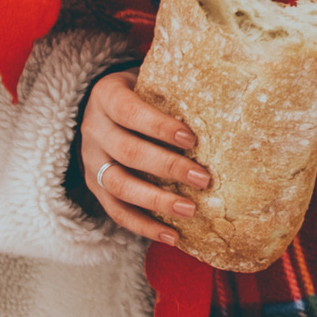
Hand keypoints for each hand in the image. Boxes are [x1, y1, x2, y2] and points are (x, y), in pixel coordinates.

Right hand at [82, 67, 211, 237]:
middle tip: (204, 180)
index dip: (159, 126)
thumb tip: (226, 97)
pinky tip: (172, 236)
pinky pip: (117, 212)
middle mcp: (94, 130)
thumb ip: (173, 90)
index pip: (129, 111)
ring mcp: (91, 161)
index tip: (192, 139)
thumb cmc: (140, 93)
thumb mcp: (148, 80)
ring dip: (156, 201)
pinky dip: (144, 226)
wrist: (102, 108)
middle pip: (127, 152)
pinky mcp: (95, 187)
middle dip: (168, 167)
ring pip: (119, 186)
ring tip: (190, 211)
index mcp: (106, 97)